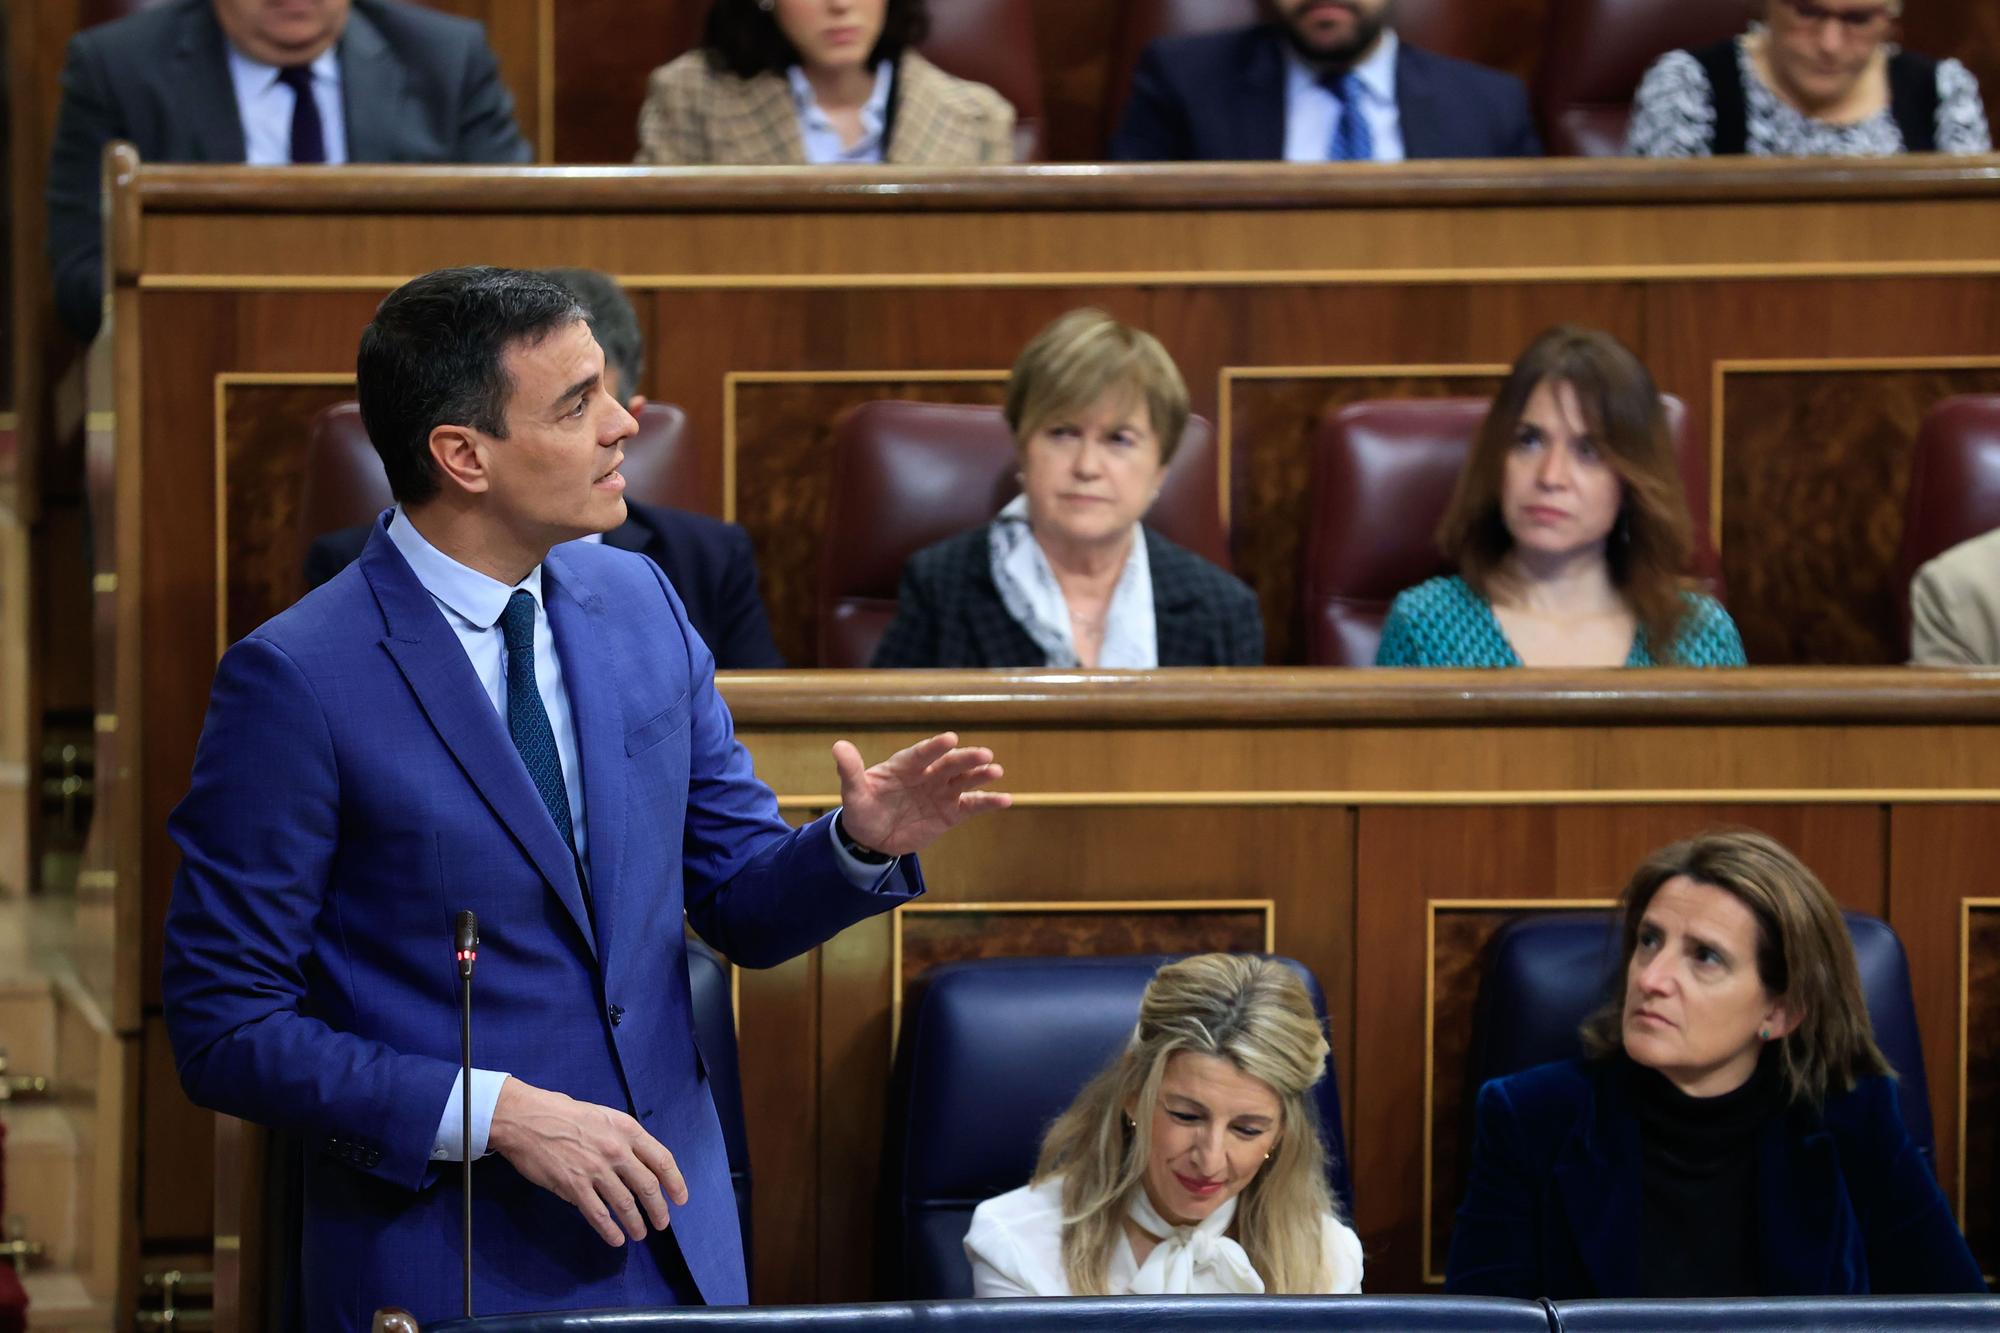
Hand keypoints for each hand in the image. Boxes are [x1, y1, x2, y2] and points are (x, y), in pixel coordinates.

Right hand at [487, 1078, 687, 1246]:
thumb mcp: (604, 1117)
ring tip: (640, 1234)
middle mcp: (616, 1150)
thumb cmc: (563, 1114)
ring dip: (636, 1223)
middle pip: (648, 1186)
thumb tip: (635, 1166)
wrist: (527, 1119)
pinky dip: (609, 1230)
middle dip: (658, 1209)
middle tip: (662, 1223)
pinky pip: (598, 1214)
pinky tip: (616, 1239)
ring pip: (625, 1204)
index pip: (662, 1159)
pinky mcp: (574, 1186)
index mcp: (627, 1130)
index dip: (675, 1182)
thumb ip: (623, 1139)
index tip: (681, 1198)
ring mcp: (596, 1170)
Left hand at [832, 732, 1010, 856]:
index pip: (921, 754)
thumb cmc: (863, 810)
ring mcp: (941, 793)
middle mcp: (927, 775)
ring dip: (980, 776)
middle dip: (965, 759)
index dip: (934, 747)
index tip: (950, 738)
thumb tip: (838, 746)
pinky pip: (972, 806)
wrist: (873, 839)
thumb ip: (850, 771)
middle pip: (948, 764)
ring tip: (996, 771)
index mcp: (904, 766)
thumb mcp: (854, 793)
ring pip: (964, 781)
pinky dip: (988, 802)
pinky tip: (1006, 799)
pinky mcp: (950, 813)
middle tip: (984, 755)